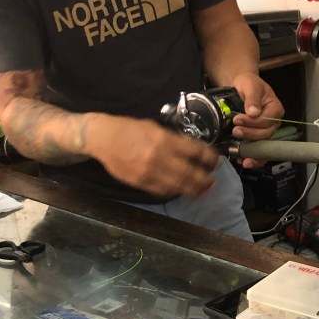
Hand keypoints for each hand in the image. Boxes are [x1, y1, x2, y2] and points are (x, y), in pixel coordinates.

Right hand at [91, 115, 219, 197]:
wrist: (103, 138)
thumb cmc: (130, 129)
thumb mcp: (154, 128)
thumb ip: (173, 140)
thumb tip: (191, 151)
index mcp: (165, 140)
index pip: (196, 151)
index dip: (210, 158)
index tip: (215, 162)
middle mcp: (160, 157)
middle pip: (191, 174)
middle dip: (205, 180)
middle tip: (211, 182)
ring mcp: (150, 172)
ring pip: (179, 186)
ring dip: (194, 190)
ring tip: (202, 190)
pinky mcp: (141, 182)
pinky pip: (163, 191)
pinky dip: (175, 191)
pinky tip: (180, 190)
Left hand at [230, 73, 283, 168]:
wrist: (240, 88)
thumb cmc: (247, 84)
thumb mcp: (249, 84)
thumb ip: (252, 97)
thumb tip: (253, 112)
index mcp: (276, 109)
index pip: (267, 120)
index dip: (253, 123)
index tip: (237, 119)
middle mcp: (274, 123)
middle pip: (265, 134)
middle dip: (250, 135)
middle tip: (235, 131)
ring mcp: (266, 131)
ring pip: (263, 145)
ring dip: (251, 151)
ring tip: (239, 154)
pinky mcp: (258, 138)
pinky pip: (259, 151)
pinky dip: (251, 157)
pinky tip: (241, 160)